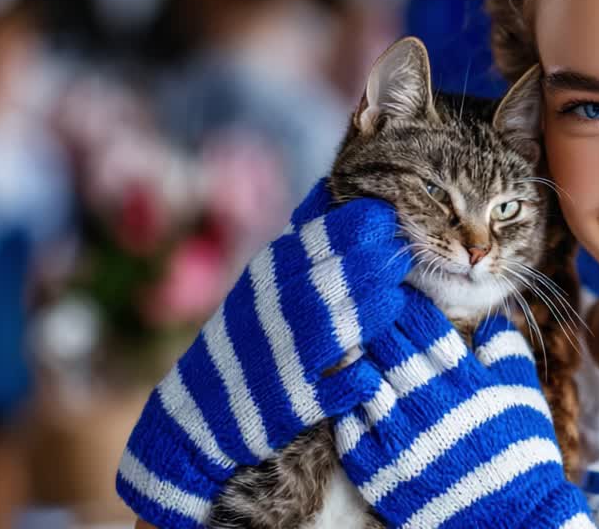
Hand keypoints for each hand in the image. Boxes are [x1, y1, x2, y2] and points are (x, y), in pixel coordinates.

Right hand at [116, 179, 411, 528]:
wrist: (198, 412)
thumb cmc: (251, 333)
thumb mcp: (266, 279)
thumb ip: (300, 237)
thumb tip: (329, 187)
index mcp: (269, 277)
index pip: (312, 241)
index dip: (353, 227)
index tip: (385, 218)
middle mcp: (271, 314)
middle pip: (326, 282)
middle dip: (369, 266)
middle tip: (400, 256)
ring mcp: (280, 361)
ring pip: (330, 332)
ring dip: (367, 314)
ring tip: (395, 301)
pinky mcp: (290, 406)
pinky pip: (329, 392)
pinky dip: (351, 382)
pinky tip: (370, 374)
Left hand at [335, 293, 593, 528]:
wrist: (513, 521)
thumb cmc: (521, 455)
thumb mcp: (525, 397)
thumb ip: (508, 352)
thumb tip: (492, 318)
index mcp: (465, 381)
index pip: (424, 325)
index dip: (407, 303)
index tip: (397, 291)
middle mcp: (429, 404)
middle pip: (388, 346)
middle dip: (377, 322)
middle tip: (365, 306)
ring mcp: (399, 439)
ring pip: (362, 380)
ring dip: (356, 358)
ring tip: (347, 341)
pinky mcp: (378, 471)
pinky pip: (348, 426)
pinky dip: (346, 404)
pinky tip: (344, 391)